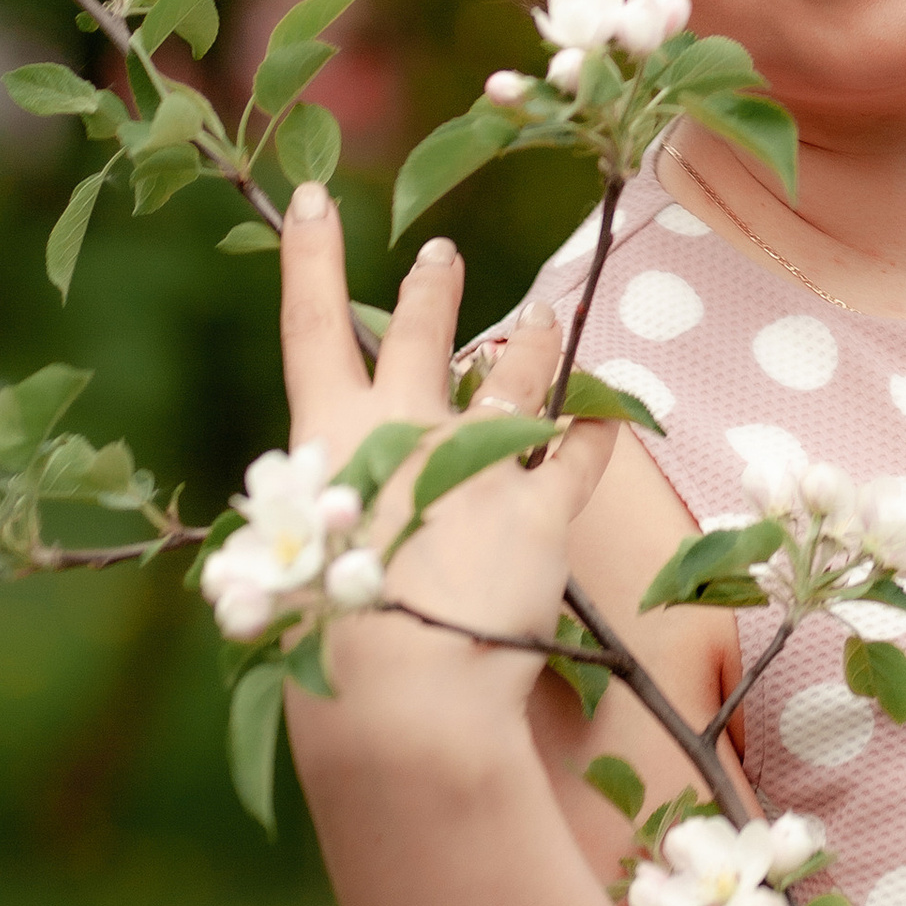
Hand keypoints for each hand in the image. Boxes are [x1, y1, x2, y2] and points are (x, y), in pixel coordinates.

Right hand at [279, 185, 614, 749]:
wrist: (403, 705)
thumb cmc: (326, 653)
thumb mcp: (295, 573)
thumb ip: (327, 521)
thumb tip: (341, 511)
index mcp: (326, 441)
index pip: (311, 329)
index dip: (311, 258)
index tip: (315, 199)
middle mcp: (404, 429)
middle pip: (423, 332)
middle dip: (434, 286)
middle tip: (443, 251)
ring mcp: (479, 461)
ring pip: (514, 373)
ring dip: (530, 341)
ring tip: (541, 317)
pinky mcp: (542, 509)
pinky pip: (582, 451)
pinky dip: (599, 427)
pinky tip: (611, 408)